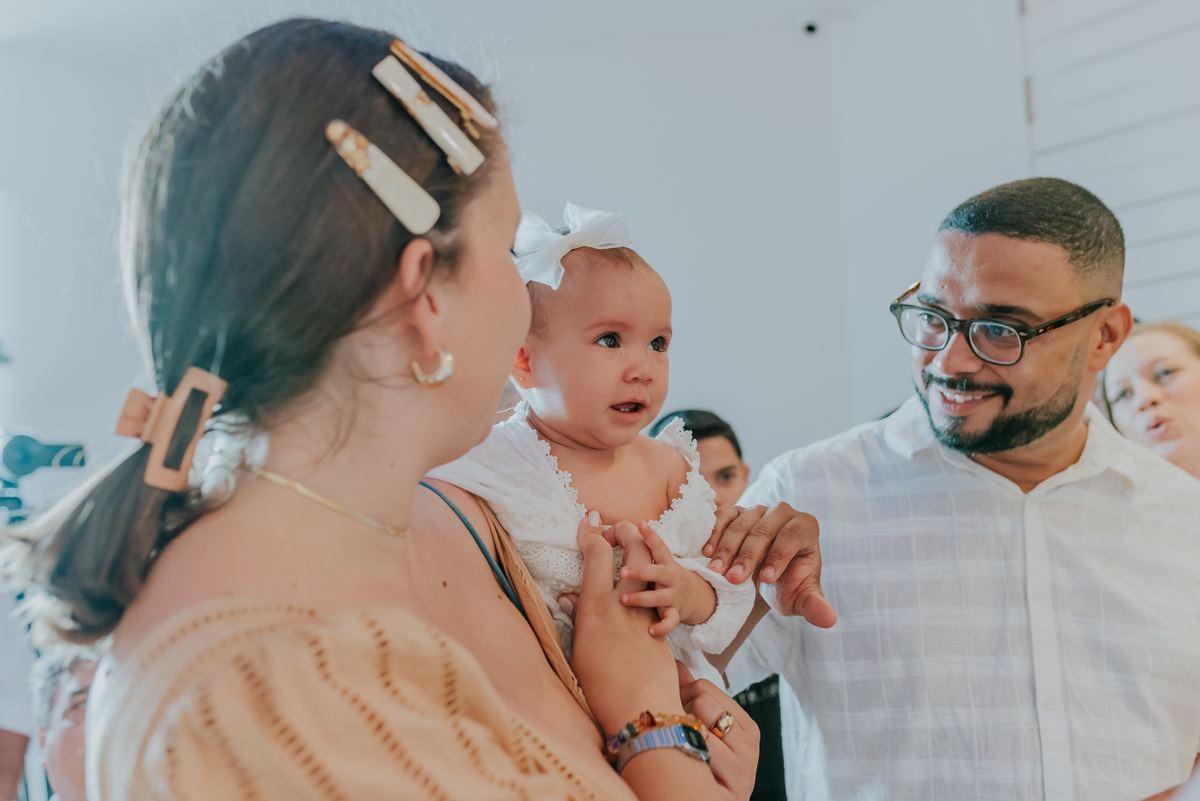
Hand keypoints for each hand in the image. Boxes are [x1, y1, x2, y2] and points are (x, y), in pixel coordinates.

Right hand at [565, 514, 684, 732]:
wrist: (640, 711)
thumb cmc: (600, 688)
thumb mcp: (579, 651)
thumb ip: (578, 618)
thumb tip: (570, 599)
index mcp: (594, 607)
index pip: (596, 554)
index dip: (591, 533)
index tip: (588, 521)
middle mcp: (622, 604)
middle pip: (631, 549)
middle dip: (625, 531)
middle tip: (615, 529)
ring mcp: (646, 612)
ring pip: (650, 567)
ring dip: (643, 550)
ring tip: (634, 547)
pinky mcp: (661, 625)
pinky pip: (658, 593)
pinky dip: (651, 580)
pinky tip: (645, 581)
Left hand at [619, 522, 717, 635]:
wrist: (694, 596)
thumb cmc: (664, 577)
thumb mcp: (656, 562)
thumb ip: (637, 553)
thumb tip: (608, 535)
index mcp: (664, 562)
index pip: (658, 546)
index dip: (651, 535)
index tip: (641, 524)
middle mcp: (670, 577)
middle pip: (658, 572)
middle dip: (641, 571)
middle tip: (622, 571)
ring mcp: (673, 595)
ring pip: (660, 597)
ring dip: (642, 598)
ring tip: (623, 599)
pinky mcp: (675, 613)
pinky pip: (670, 621)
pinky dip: (661, 626)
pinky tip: (650, 631)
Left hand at [677, 662, 758, 800]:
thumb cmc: (698, 770)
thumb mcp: (701, 731)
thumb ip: (691, 697)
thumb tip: (677, 665)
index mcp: (745, 725)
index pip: (704, 687)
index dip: (681, 698)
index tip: (676, 716)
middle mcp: (751, 742)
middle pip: (702, 700)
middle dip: (681, 716)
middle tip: (677, 738)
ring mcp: (747, 763)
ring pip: (700, 722)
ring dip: (683, 737)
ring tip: (684, 754)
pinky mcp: (738, 781)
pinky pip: (703, 749)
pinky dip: (689, 757)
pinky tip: (690, 770)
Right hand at [703, 503, 836, 626]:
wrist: (762, 579)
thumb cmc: (786, 586)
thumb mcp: (800, 599)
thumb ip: (815, 607)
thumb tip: (829, 620)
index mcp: (805, 527)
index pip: (793, 536)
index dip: (779, 556)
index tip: (766, 579)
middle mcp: (783, 512)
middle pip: (764, 529)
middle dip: (748, 556)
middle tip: (733, 579)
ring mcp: (757, 510)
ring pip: (742, 524)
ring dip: (727, 549)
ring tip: (716, 572)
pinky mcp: (735, 512)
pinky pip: (723, 516)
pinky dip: (714, 533)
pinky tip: (707, 553)